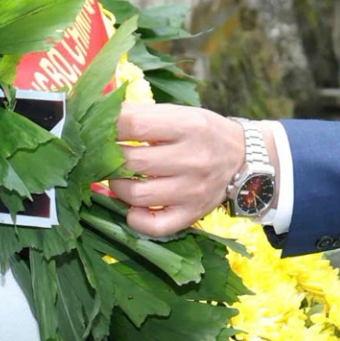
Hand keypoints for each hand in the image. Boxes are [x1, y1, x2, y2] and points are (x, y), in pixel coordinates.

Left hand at [111, 103, 251, 236]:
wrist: (244, 160)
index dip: (106, 126)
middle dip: (106, 158)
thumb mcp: (180, 114)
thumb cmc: (204, 132)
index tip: (95, 128)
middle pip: (130, 162)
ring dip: (116, 186)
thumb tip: (99, 115)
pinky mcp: (192, 214)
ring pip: (136, 195)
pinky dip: (135, 218)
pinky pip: (154, 226)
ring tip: (117, 177)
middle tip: (101, 155)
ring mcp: (192, 191)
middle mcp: (192, 159)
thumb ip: (142, 115)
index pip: (133, 125)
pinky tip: (132, 206)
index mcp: (188, 126)